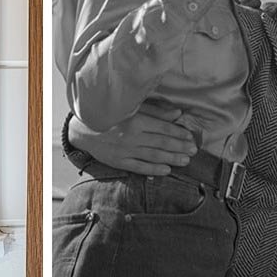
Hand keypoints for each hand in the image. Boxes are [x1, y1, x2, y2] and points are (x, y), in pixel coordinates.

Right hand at [67, 101, 196, 176]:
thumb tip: (177, 114)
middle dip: (180, 147)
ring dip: (172, 159)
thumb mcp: (132, 107)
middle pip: (162, 143)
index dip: (179, 133)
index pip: (164, 128)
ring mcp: (125, 150)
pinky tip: (167, 170)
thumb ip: (155, 111)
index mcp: (136, 120)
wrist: (82, 128)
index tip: (191, 138)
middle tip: (194, 151)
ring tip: (186, 161)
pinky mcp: (118, 161)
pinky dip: (154, 169)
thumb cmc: (110, 114)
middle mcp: (132, 136)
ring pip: (153, 156)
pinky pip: (139, 167)